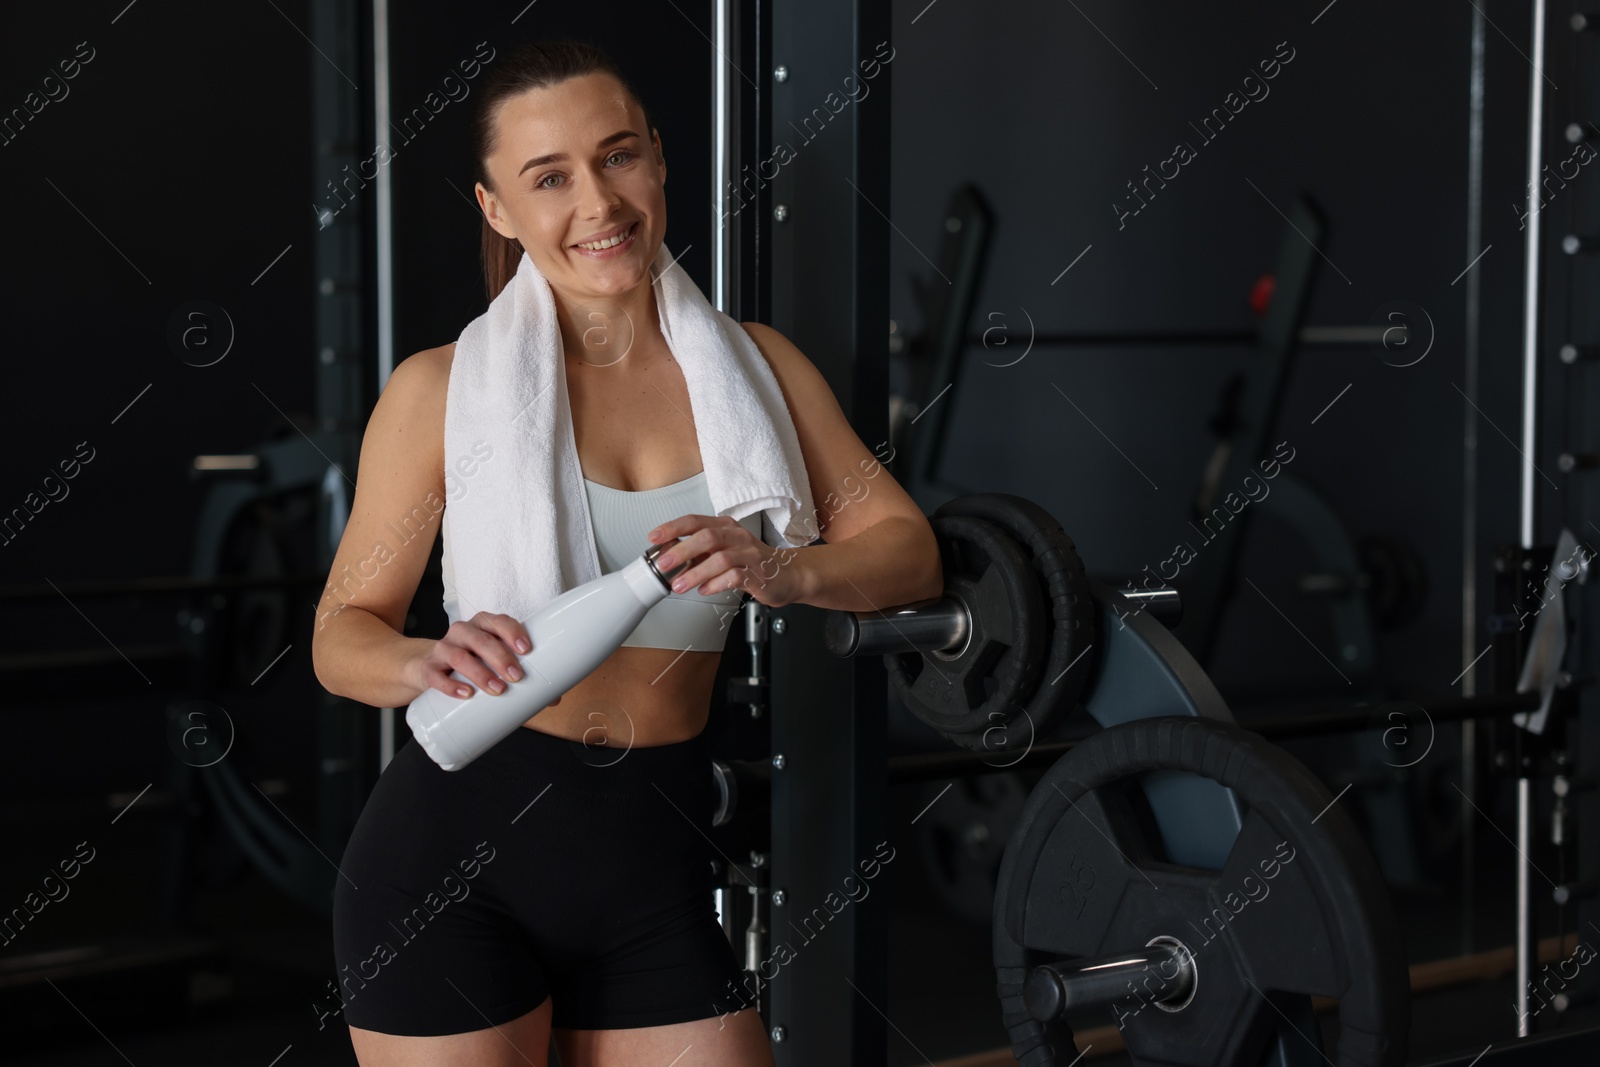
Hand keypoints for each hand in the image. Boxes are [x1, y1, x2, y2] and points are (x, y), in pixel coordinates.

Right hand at [410, 611, 560, 702]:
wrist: (432, 669)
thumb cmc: (475, 664)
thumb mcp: (495, 664)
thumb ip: (523, 678)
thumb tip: (555, 698)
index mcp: (483, 625)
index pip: (499, 621)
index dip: (513, 632)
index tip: (527, 650)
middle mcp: (463, 632)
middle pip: (481, 639)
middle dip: (500, 657)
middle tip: (516, 676)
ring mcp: (443, 648)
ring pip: (459, 655)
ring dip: (479, 672)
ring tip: (496, 689)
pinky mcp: (428, 668)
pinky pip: (435, 674)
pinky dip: (451, 685)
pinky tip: (466, 694)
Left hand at [647, 513, 803, 608]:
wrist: (788, 575)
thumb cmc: (752, 562)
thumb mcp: (723, 551)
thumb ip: (700, 553)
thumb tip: (670, 557)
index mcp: (725, 527)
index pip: (695, 521)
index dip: (672, 528)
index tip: (654, 537)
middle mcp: (737, 536)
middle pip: (706, 537)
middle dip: (681, 551)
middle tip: (663, 565)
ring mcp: (749, 554)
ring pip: (720, 558)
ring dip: (695, 572)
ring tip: (679, 585)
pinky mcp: (758, 573)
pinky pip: (734, 576)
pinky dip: (715, 584)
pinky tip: (704, 590)